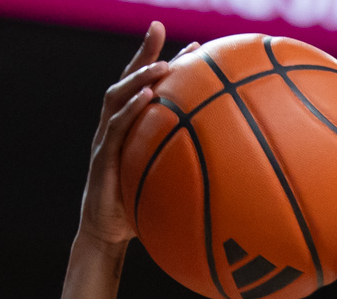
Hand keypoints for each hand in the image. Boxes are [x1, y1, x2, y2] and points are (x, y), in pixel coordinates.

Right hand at [77, 23, 171, 250]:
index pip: (145, 86)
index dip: (164, 62)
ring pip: (116, 97)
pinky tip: (147, 97)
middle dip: (142, 51)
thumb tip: (234, 166)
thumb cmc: (138, 209)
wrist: (105, 235)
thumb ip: (188, 167)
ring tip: (159, 63)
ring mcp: (105, 140)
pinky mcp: (102, 158)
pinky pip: (116, 128)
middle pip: (126, 79)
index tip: (192, 44)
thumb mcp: (166, 183)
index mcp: (130, 128)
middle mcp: (114, 127)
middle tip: (157, 25)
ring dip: (138, 76)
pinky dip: (131, 109)